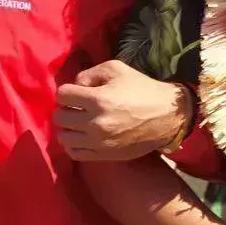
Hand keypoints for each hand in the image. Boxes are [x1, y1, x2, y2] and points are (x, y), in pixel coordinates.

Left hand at [54, 60, 192, 161]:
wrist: (166, 117)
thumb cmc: (142, 89)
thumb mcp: (118, 69)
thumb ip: (91, 73)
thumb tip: (76, 85)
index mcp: (98, 99)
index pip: (62, 95)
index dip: (68, 91)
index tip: (77, 91)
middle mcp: (95, 123)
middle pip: (59, 117)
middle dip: (65, 108)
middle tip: (77, 106)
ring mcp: (98, 142)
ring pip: (64, 137)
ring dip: (68, 127)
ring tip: (79, 121)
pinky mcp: (103, 155)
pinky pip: (74, 153)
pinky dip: (74, 143)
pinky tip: (82, 135)